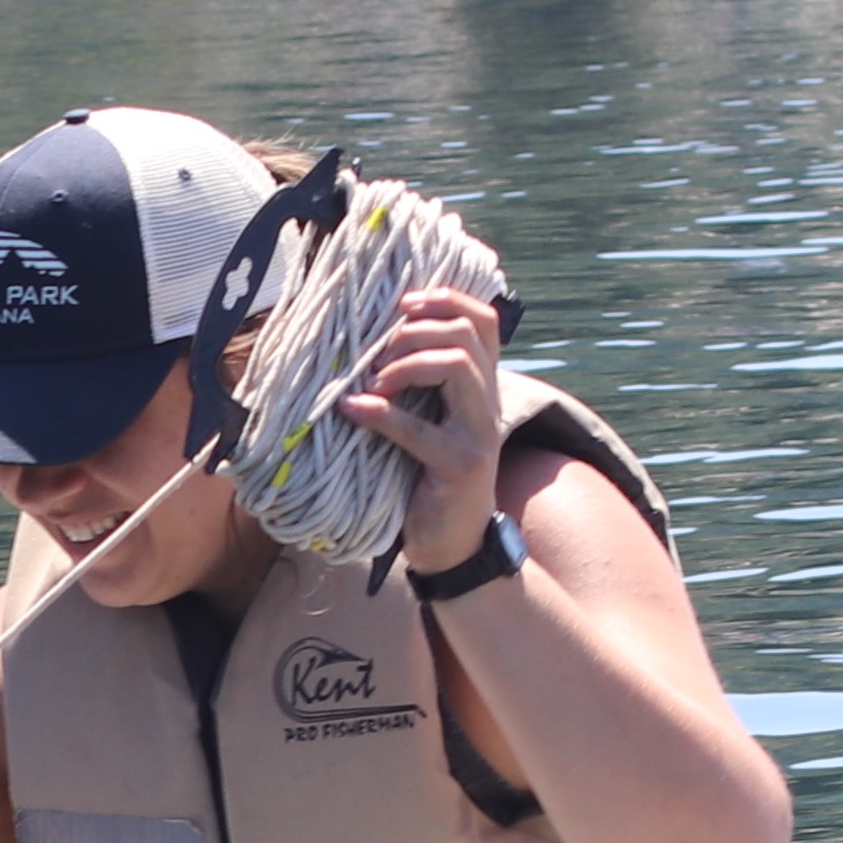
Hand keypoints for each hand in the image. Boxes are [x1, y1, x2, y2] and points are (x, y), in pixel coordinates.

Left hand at [332, 285, 509, 574]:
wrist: (453, 543)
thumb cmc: (428, 477)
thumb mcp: (430, 420)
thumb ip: (419, 383)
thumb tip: (371, 339)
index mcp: (483, 386)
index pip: (485, 320)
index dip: (446, 299)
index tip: (403, 305)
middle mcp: (489, 403)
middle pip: (467, 334)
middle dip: (414, 332)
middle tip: (378, 357)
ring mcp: (480, 434)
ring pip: (456, 365)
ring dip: (405, 365)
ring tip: (373, 385)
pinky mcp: (460, 466)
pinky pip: (421, 430)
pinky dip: (381, 415)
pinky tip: (353, 410)